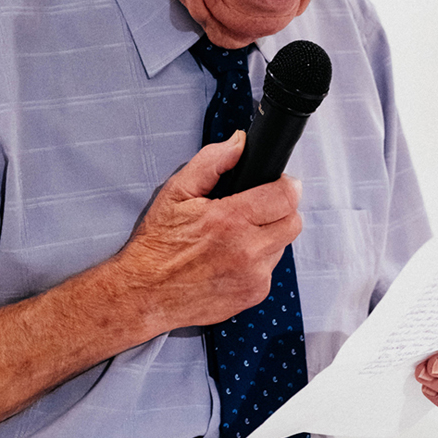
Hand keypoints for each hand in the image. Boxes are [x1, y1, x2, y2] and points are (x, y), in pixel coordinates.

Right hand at [116, 132, 302, 329]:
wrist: (144, 294)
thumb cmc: (157, 245)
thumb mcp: (176, 193)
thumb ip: (211, 162)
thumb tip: (239, 143)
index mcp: (230, 220)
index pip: (286, 196)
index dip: (284, 186)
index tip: (275, 185)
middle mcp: (248, 250)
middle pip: (293, 222)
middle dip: (279, 211)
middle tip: (254, 210)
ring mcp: (254, 276)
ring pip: (283, 245)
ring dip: (268, 237)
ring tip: (237, 236)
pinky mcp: (254, 294)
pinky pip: (271, 269)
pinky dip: (258, 261)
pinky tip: (232, 258)